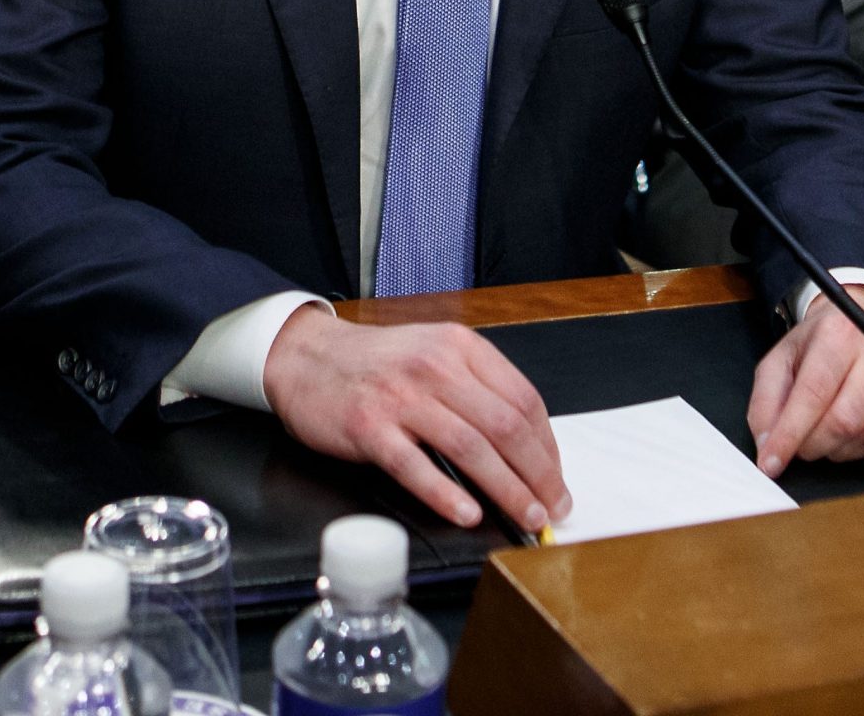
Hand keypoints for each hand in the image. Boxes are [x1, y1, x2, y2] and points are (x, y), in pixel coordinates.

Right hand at [264, 307, 568, 533]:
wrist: (308, 356)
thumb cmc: (377, 364)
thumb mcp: (434, 354)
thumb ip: (476, 388)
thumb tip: (526, 446)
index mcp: (459, 347)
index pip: (523, 398)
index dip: (548, 446)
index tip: (555, 478)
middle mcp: (435, 367)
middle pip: (505, 425)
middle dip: (538, 474)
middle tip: (552, 508)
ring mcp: (401, 397)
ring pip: (470, 447)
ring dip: (506, 489)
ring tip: (525, 516)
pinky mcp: (368, 427)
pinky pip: (414, 466)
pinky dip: (446, 493)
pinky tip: (467, 513)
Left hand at [746, 285, 863, 474]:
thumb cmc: (821, 344)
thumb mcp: (781, 359)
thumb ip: (766, 400)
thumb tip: (768, 445)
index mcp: (837, 335)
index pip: (813, 394)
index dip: (789, 435)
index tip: (772, 463)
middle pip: (846, 420)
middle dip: (814, 445)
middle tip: (801, 444)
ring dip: (843, 451)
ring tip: (829, 435)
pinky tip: (858, 439)